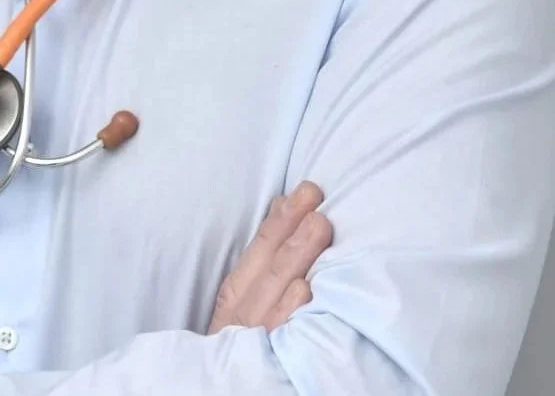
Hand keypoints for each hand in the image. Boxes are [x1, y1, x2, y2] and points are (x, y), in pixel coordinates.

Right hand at [208, 181, 332, 333]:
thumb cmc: (245, 345)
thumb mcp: (244, 305)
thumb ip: (264, 262)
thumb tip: (284, 207)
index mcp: (235, 295)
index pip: (259, 248)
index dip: (280, 220)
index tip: (304, 191)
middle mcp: (242, 313)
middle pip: (269, 264)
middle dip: (292, 227)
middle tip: (314, 195)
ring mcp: (254, 339)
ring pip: (275, 290)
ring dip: (296, 255)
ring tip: (319, 224)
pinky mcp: (265, 364)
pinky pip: (277, 335)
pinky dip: (288, 310)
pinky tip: (304, 289)